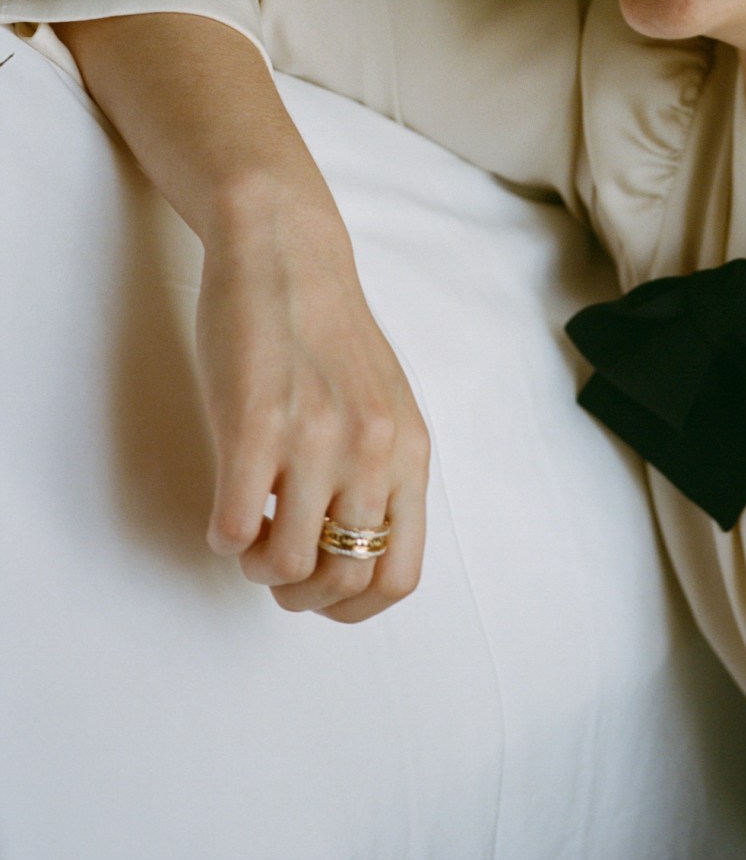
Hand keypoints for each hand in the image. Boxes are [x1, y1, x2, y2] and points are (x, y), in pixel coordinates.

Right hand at [194, 188, 429, 622]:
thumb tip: (350, 555)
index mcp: (409, 452)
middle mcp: (372, 450)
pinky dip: (222, 537)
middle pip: (343, 580)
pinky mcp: (254, 425)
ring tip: (248, 532)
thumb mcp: (383, 407)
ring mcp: (314, 439)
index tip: (319, 594)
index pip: (399, 576)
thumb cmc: (326, 334)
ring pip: (286, 565)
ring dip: (255, 567)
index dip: (353, 607)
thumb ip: (379, 475)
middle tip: (274, 563)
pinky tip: (223, 507)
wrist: (287, 252)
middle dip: (299, 594)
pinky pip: (234, 528)